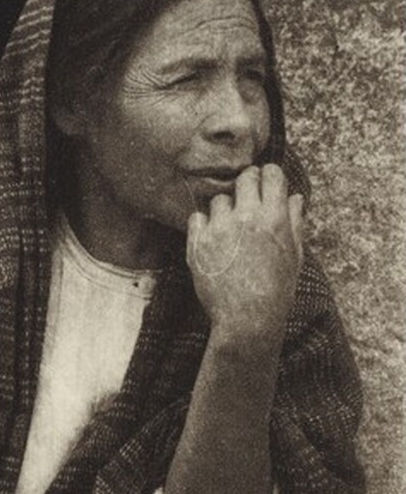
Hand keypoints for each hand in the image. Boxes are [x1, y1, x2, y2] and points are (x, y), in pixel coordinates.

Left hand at [186, 164, 302, 351]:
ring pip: (219, 199)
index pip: (271, 174)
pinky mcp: (198, 241)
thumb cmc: (276, 290)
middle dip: (247, 184)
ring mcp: (220, 228)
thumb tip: (295, 197)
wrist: (247, 319)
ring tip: (231, 232)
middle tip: (248, 199)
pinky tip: (214, 242)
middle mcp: (246, 218)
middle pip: (243, 178)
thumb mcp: (294, 256)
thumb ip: (294, 222)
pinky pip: (197, 217)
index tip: (266, 182)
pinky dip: (204, 225)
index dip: (269, 176)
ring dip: (225, 210)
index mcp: (274, 219)